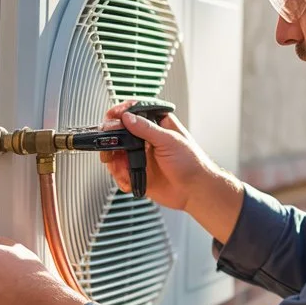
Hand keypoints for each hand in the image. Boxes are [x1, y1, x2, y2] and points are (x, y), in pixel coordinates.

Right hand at [100, 100, 244, 243]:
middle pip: (119, 134)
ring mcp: (141, 157)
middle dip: (111, 141)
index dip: (120, 114)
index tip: (112, 118)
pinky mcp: (138, 173)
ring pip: (117, 155)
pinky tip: (129, 179)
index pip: (133, 113)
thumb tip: (128, 118)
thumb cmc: (192, 163)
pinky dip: (121, 177)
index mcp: (157, 125)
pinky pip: (121, 173)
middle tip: (110, 148)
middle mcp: (147, 140)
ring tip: (122, 168)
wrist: (195, 191)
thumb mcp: (169, 141)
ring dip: (115, 162)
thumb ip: (146, 129)